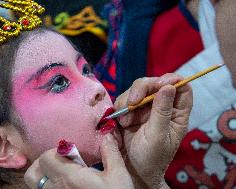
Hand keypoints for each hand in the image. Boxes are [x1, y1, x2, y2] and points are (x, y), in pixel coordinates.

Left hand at [24, 134, 133, 188]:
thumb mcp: (118, 176)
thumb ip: (110, 153)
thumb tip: (106, 134)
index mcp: (68, 178)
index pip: (46, 157)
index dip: (56, 151)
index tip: (71, 152)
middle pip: (32, 174)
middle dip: (43, 164)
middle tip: (61, 162)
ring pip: (35, 186)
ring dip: (44, 176)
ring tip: (62, 175)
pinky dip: (50, 186)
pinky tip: (66, 186)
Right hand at [115, 73, 192, 188]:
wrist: (131, 171)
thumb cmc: (151, 159)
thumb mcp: (158, 136)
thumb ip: (162, 111)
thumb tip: (169, 86)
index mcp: (176, 114)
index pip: (181, 87)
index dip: (171, 80)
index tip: (159, 84)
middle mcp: (161, 107)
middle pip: (154, 83)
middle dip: (141, 89)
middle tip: (132, 103)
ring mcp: (144, 108)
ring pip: (136, 89)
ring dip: (128, 102)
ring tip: (126, 123)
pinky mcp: (130, 111)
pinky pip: (123, 99)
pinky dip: (120, 108)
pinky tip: (121, 123)